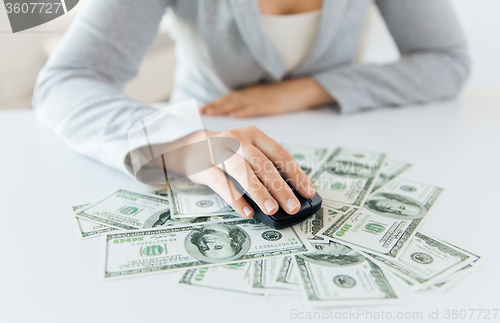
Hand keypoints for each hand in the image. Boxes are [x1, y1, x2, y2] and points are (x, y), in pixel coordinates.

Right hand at [163, 126, 315, 218]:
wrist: (187, 145)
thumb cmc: (225, 152)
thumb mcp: (246, 150)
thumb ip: (264, 165)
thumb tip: (289, 193)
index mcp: (254, 135)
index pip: (280, 155)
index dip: (296, 174)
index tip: (308, 192)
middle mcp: (238, 140)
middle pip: (263, 164)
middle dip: (280, 187)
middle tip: (293, 206)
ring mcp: (219, 152)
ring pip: (243, 172)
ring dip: (259, 193)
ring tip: (272, 210)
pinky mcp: (204, 166)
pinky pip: (221, 184)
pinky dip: (235, 199)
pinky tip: (247, 211)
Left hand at [199, 77, 333, 117]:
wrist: (308, 87)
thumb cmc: (288, 97)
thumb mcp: (267, 101)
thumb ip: (253, 108)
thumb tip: (239, 123)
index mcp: (252, 94)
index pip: (229, 99)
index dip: (214, 104)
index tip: (200, 109)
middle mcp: (254, 94)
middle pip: (229, 100)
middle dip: (213, 106)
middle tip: (198, 112)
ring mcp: (263, 98)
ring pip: (238, 103)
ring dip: (222, 108)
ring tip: (209, 113)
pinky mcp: (273, 103)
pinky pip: (256, 107)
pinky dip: (243, 112)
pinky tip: (233, 116)